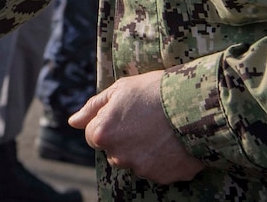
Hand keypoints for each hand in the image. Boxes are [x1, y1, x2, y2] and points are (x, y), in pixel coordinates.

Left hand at [69, 69, 203, 184]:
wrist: (195, 103)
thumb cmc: (154, 90)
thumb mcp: (120, 89)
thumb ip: (93, 108)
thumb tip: (72, 122)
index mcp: (103, 134)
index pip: (93, 135)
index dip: (109, 122)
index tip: (126, 113)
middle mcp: (119, 156)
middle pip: (115, 151)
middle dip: (125, 139)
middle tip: (146, 120)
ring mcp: (142, 169)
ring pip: (137, 161)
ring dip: (145, 150)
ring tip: (162, 129)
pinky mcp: (165, 177)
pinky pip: (159, 170)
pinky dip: (164, 159)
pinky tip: (174, 141)